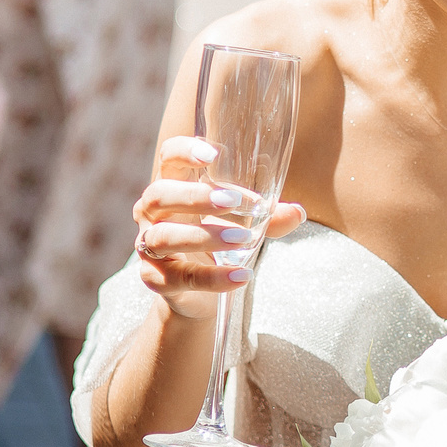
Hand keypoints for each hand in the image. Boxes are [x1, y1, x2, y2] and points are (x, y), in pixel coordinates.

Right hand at [130, 136, 306, 316]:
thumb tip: (297, 212)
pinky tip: (241, 276)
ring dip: (205, 236)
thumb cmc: (217, 243)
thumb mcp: (244, 225)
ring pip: (164, 236)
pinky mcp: (155, 280)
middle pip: (159, 194)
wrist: (198, 295)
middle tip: (233, 202)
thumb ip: (268, 218)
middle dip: (195, 197)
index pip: (168, 158)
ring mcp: (149, 247)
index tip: (215, 155)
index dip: (184, 151)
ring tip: (243, 239)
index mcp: (173, 187)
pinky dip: (211, 278)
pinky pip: (178, 278)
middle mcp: (153, 214)